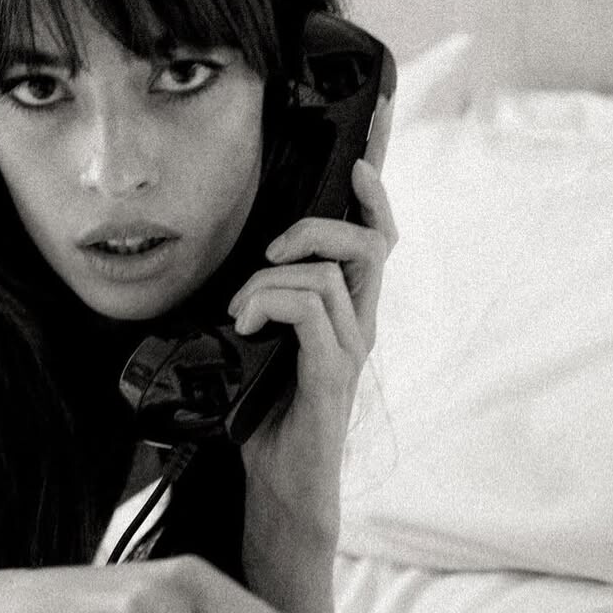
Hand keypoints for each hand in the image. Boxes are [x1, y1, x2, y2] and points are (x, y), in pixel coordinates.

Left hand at [227, 147, 397, 537]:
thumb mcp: (259, 342)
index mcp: (346, 306)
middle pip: (372, 238)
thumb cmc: (267, 412)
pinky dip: (270, 304)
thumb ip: (264, 300)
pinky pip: (313, 308)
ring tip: (242, 311)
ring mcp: (352, 346)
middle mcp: (360, 320)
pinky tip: (246, 327)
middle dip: (323, 220)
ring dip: (271, 278)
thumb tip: (235, 260)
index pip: (372, 232)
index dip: (377, 181)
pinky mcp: (335, 373)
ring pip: (333, 269)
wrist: (280, 480)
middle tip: (273, 249)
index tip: (371, 131)